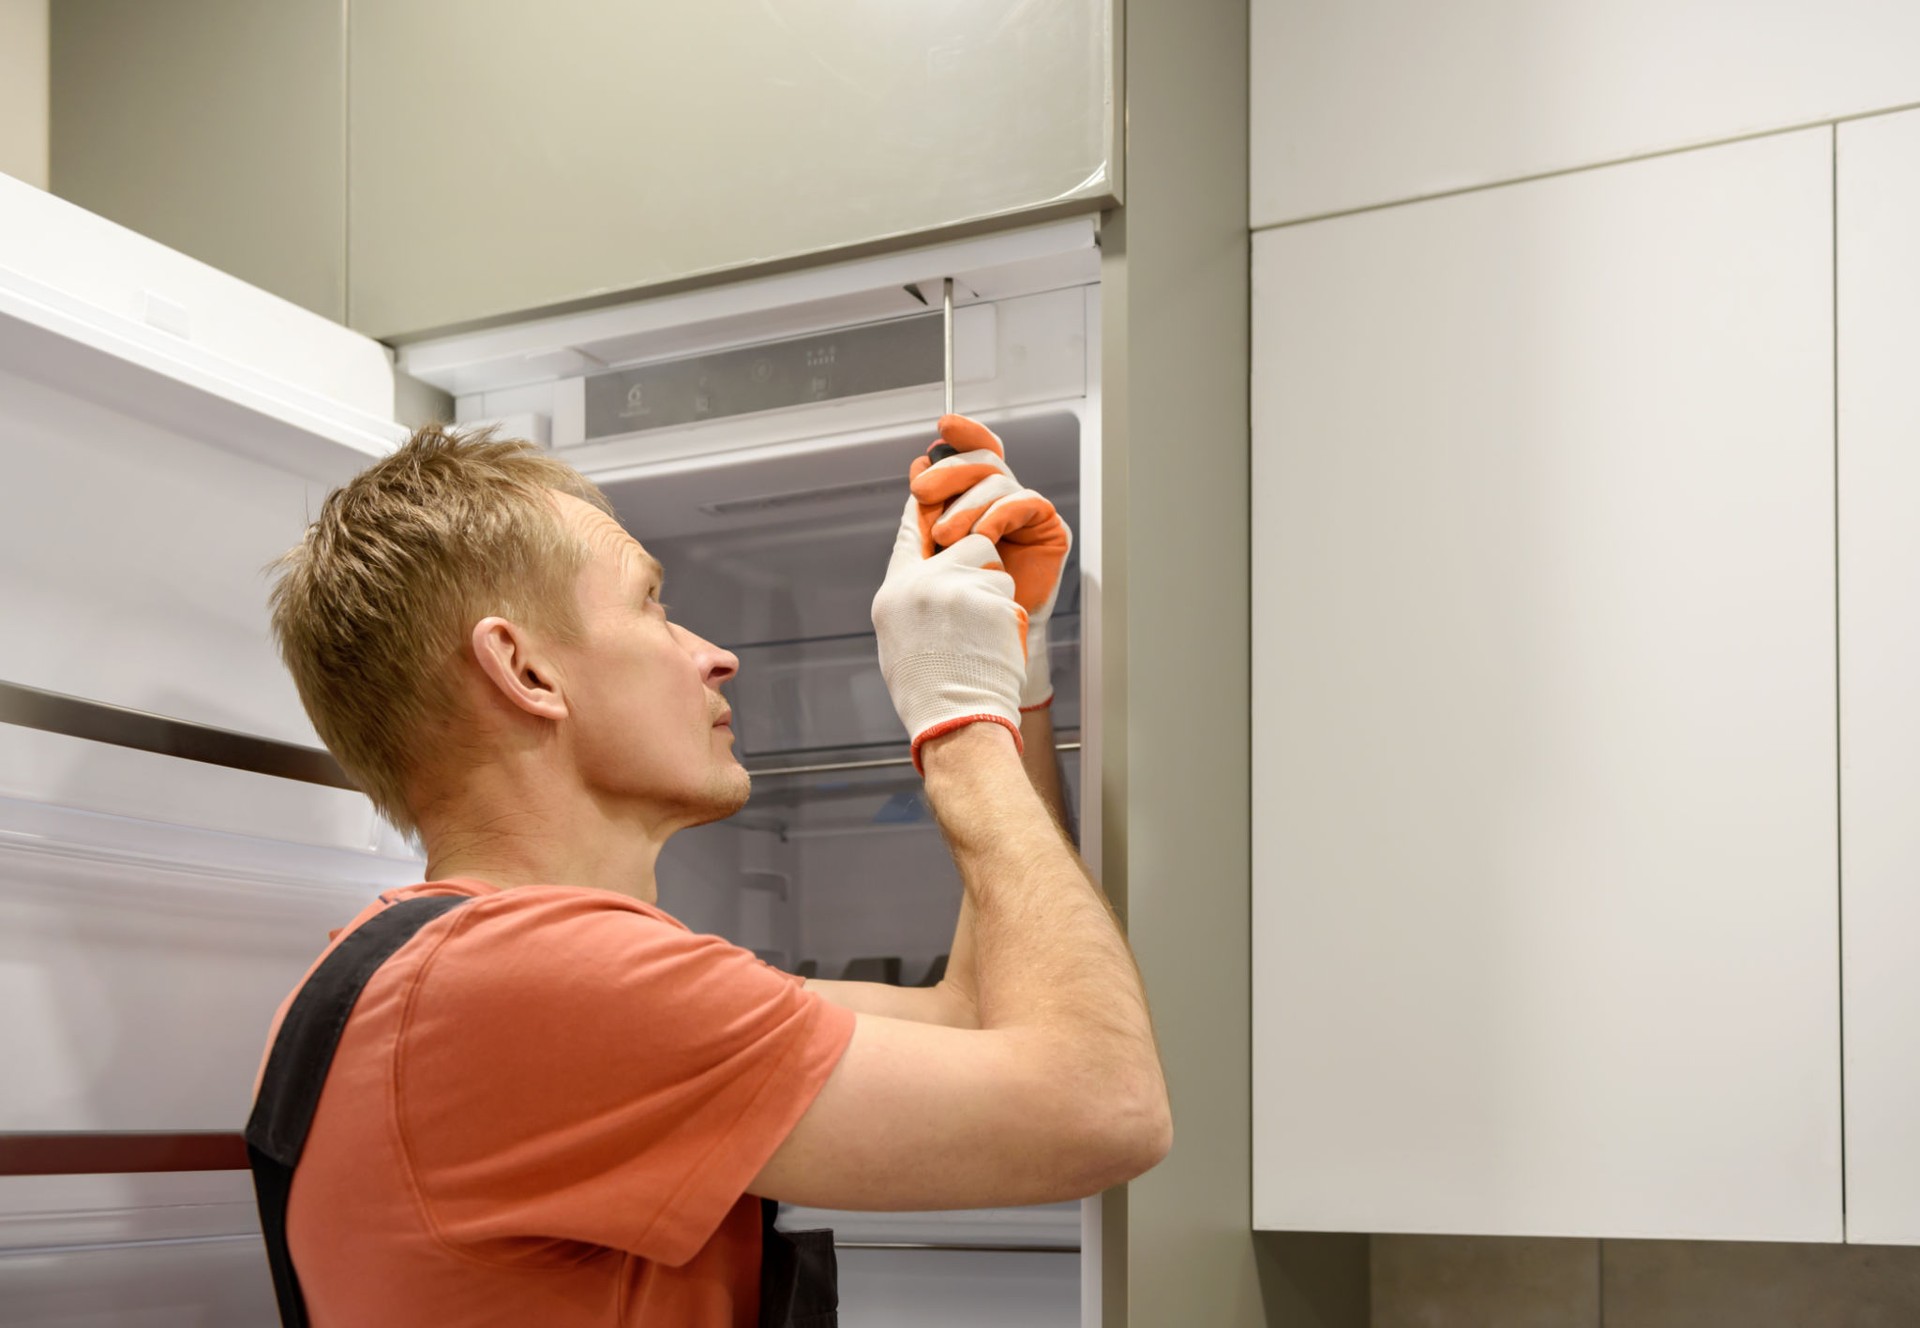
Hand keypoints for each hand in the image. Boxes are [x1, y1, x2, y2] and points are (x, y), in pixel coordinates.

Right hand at [871, 496, 1027, 769]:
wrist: (957, 723)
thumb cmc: (930, 691)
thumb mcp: (900, 637)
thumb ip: (910, 596)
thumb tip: (922, 570)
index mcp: (893, 593)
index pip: (908, 532)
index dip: (922, 507)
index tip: (927, 480)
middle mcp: (918, 583)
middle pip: (964, 544)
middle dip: (977, 570)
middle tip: (971, 618)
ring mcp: (954, 588)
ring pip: (992, 567)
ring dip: (994, 596)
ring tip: (979, 640)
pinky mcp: (987, 598)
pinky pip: (1008, 593)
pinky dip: (1007, 619)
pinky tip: (993, 648)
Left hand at [910, 415, 1071, 711]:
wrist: (976, 660)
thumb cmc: (948, 617)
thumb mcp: (923, 559)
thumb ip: (921, 516)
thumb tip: (919, 463)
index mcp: (969, 506)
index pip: (970, 457)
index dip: (962, 435)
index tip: (943, 424)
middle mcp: (998, 507)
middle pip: (982, 462)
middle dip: (949, 471)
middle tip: (922, 492)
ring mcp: (1023, 520)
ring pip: (998, 480)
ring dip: (965, 504)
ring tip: (944, 537)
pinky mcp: (1047, 533)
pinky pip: (1025, 502)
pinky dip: (998, 513)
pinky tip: (981, 535)